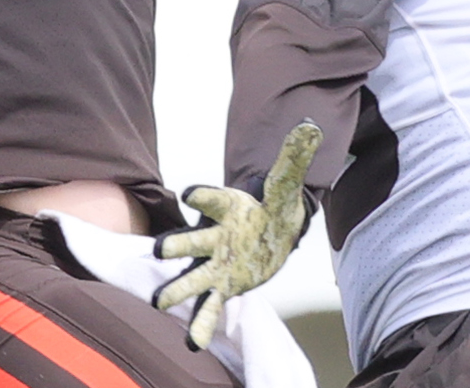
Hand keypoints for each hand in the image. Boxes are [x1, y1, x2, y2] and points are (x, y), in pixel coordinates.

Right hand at [153, 121, 320, 349]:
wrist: (268, 231)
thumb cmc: (273, 205)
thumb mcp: (285, 184)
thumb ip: (293, 159)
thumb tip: (310, 128)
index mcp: (228, 207)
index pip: (213, 198)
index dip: (203, 196)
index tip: (190, 194)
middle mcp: (216, 236)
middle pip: (194, 241)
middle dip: (177, 245)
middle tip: (160, 250)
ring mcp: (216, 264)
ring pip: (194, 277)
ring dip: (177, 288)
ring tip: (158, 302)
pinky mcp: (223, 286)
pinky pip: (210, 307)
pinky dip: (201, 323)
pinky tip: (193, 342)